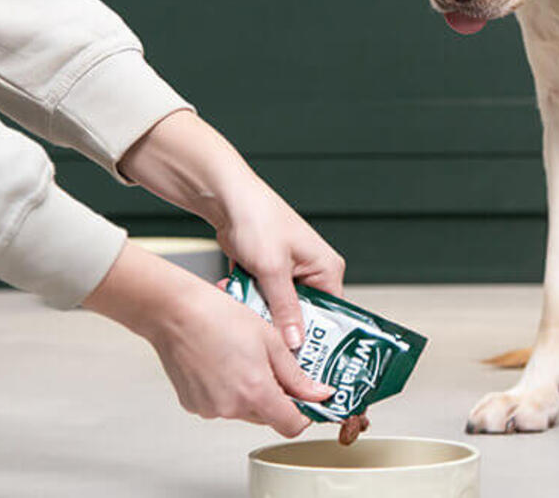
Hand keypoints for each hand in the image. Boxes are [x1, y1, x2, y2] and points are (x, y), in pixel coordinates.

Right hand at [84, 242, 333, 435]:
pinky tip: (225, 363)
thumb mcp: (271, 340)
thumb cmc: (219, 316)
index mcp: (255, 392)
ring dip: (252, 392)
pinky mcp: (193, 404)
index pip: (291, 426)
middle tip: (274, 365)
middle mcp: (230, 407)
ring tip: (245, 358)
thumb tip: (318, 393)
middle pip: (268, 417)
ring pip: (244, 410)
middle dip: (277, 397)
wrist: (175, 312)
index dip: (304, 413)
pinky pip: (222, 405)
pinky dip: (229, 390)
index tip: (307, 398)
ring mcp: (209, 408)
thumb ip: (297, 374)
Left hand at [117, 110, 346, 349]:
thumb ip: (284, 308)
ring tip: (243, 309)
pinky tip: (234, 294)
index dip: (318, 338)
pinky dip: (248, 301)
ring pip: (278, 311)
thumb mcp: (273, 269)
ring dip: (259, 312)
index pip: (331, 315)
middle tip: (265, 339)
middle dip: (280, 324)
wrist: (227, 198)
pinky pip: (262, 301)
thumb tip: (295, 342)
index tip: (302, 360)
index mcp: (327, 269)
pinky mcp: (268, 275)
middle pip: (303, 316)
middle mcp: (313, 273)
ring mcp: (289, 275)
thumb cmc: (258, 220)